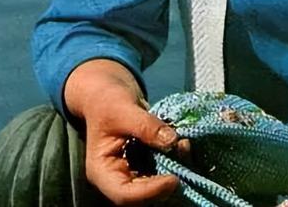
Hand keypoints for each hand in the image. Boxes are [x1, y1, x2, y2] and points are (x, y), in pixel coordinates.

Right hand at [64, 59, 183, 204]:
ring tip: (185, 146)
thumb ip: (146, 125)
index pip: (124, 194)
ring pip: (156, 183)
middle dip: (165, 181)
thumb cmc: (107, 100)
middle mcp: (117, 177)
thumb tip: (172, 141)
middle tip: (184, 154)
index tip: (173, 179)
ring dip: (174, 169)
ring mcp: (132, 171)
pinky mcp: (146, 162)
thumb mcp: (124, 109)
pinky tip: (183, 144)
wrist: (107, 92)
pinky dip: (175, 159)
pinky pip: (162, 168)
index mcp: (102, 171)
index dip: (150, 192)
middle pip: (142, 195)